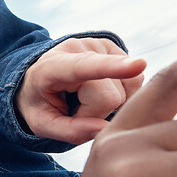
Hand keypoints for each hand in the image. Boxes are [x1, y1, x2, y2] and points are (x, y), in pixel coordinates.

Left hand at [16, 37, 145, 142]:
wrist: (39, 76)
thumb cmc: (39, 102)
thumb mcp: (41, 124)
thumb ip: (69, 131)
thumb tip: (104, 129)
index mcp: (52, 66)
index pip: (84, 67)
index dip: (111, 67)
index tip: (138, 65)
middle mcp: (79, 48)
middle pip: (109, 98)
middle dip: (96, 114)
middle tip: (76, 109)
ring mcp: (100, 45)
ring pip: (126, 90)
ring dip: (109, 104)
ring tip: (86, 97)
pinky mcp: (116, 48)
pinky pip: (135, 81)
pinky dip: (121, 94)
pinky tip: (100, 90)